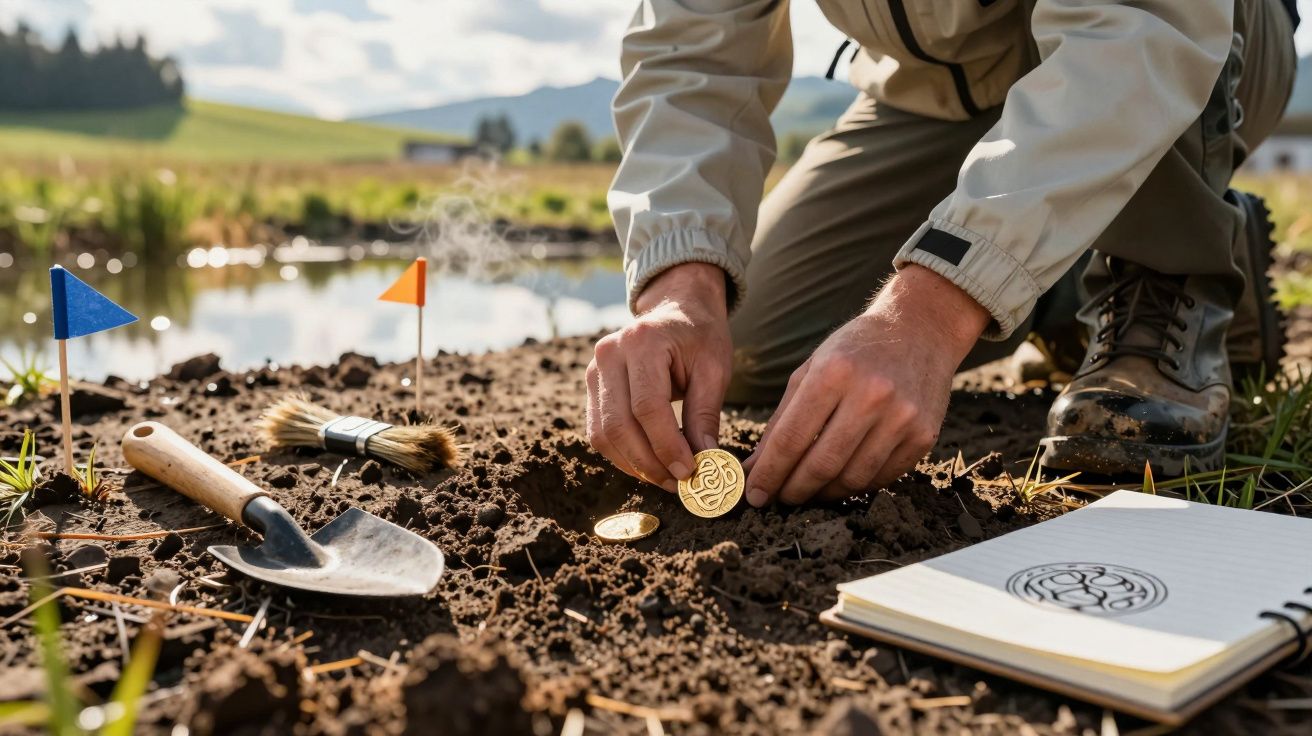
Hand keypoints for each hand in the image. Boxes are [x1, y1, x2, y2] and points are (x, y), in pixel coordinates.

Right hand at [586, 262, 732, 490]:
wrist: (677, 309)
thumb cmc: (700, 337)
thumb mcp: (714, 370)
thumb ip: (705, 414)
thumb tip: (705, 462)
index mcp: (642, 342)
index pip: (647, 407)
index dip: (666, 446)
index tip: (689, 471)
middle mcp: (609, 354)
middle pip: (619, 425)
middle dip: (649, 463)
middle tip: (678, 484)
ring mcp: (594, 369)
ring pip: (603, 434)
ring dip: (634, 464)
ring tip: (666, 478)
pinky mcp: (591, 385)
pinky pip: (599, 430)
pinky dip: (623, 454)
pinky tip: (649, 463)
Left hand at [743, 264, 989, 505]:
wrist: (921, 331)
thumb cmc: (855, 350)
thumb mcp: (812, 369)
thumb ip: (782, 418)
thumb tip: (756, 468)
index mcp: (834, 373)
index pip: (791, 438)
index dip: (769, 473)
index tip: (754, 494)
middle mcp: (871, 396)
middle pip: (822, 464)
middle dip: (793, 490)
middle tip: (778, 499)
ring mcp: (902, 418)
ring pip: (852, 478)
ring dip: (823, 493)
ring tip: (807, 491)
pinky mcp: (923, 437)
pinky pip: (881, 477)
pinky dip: (855, 486)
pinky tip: (839, 481)